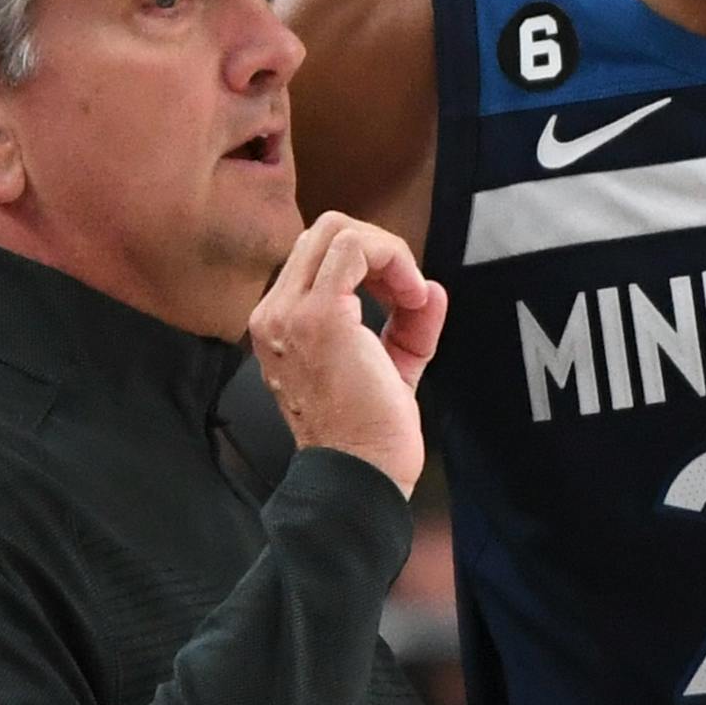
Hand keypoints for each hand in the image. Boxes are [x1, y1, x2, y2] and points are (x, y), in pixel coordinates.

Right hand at [249, 213, 445, 495]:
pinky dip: (394, 258)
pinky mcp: (318, 315)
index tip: (401, 299)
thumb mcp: (390, 368)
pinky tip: (413, 296)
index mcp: (280, 324)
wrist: (360, 475)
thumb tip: (431, 290)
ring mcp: (290, 312)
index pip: (318, 257)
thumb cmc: (372, 435)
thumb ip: (407, 326)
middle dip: (379, 249)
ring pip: (337, 229)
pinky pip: (355, 247)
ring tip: (411, 297)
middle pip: (324, 232)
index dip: (370, 264)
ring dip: (388, 252)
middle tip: (408, 293)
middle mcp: (274, 313)